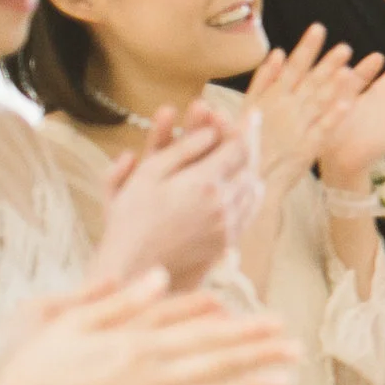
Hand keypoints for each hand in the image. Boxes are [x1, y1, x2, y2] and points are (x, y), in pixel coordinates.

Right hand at [0, 273, 295, 384]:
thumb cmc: (36, 363)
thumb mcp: (72, 320)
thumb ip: (120, 301)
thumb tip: (158, 276)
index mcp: (138, 344)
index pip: (203, 332)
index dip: (243, 328)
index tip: (276, 321)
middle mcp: (150, 376)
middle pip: (216, 362)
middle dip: (259, 354)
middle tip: (297, 349)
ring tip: (285, 381)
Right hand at [94, 109, 261, 289]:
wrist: (133, 270)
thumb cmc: (131, 219)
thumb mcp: (147, 176)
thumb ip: (181, 150)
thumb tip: (211, 132)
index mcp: (204, 184)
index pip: (238, 148)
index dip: (246, 128)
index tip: (251, 113)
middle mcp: (223, 205)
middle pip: (251, 166)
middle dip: (251, 144)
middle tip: (252, 127)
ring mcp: (229, 225)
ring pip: (254, 189)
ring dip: (252, 168)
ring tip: (248, 154)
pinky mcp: (227, 242)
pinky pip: (249, 211)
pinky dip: (250, 193)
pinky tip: (244, 185)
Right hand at [241, 24, 361, 190]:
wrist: (246, 178)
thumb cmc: (242, 141)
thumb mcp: (248, 106)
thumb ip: (263, 79)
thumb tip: (278, 52)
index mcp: (271, 97)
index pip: (292, 68)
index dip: (307, 48)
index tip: (319, 29)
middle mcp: (287, 110)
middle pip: (311, 82)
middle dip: (328, 63)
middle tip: (346, 47)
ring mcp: (298, 128)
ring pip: (320, 102)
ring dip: (335, 85)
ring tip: (351, 69)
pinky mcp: (307, 148)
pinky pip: (323, 131)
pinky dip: (334, 117)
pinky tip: (347, 104)